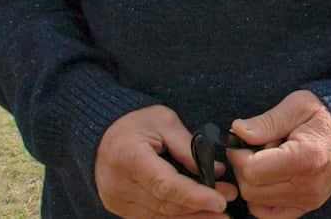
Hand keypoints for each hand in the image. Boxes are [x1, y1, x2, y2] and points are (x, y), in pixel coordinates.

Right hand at [94, 105, 237, 217]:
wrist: (102, 134)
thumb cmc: (136, 123)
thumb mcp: (164, 122)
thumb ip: (188, 147)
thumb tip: (216, 171)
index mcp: (129, 157)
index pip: (165, 184)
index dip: (194, 195)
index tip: (220, 201)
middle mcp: (119, 185)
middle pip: (164, 205)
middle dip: (199, 208)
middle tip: (228, 207)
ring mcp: (118, 201)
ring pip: (160, 217)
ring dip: (191, 218)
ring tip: (219, 216)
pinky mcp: (121, 209)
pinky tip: (197, 217)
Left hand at [227, 90, 330, 217]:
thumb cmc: (323, 115)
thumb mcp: (297, 106)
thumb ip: (267, 122)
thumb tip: (237, 131)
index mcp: (306, 158)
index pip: (252, 170)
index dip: (238, 155)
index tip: (241, 140)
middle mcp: (308, 185)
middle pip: (251, 190)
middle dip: (243, 168)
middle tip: (253, 149)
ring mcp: (309, 200)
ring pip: (256, 203)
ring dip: (252, 183)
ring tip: (266, 161)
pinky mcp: (307, 207)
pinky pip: (269, 215)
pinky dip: (260, 200)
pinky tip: (267, 178)